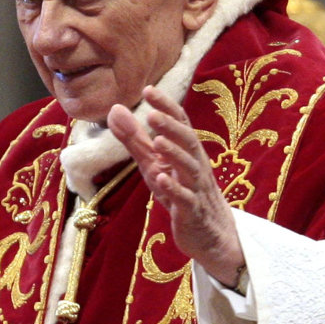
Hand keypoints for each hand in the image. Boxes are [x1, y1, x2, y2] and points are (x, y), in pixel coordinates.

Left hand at [108, 85, 243, 285]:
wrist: (210, 234)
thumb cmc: (179, 191)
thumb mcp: (154, 163)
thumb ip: (135, 138)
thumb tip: (115, 109)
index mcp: (186, 151)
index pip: (179, 123)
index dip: (166, 106)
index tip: (148, 89)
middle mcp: (195, 165)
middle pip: (188, 141)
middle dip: (171, 127)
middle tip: (153, 113)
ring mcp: (196, 189)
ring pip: (189, 168)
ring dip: (174, 154)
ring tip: (156, 141)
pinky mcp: (192, 212)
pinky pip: (185, 199)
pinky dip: (174, 189)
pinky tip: (160, 179)